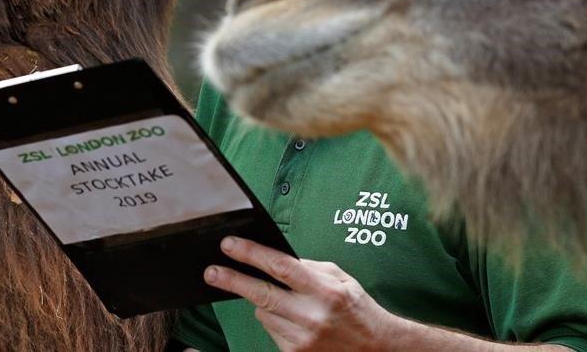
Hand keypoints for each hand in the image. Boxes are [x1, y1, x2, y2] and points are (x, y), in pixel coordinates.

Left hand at [204, 236, 394, 351]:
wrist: (375, 349)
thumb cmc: (357, 310)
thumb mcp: (340, 278)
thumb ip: (307, 269)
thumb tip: (273, 260)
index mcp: (325, 291)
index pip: (280, 267)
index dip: (251, 254)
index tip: (230, 245)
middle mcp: (311, 316)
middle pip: (260, 294)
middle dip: (232, 280)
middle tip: (211, 271)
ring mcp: (302, 339)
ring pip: (262, 313)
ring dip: (264, 302)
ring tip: (287, 302)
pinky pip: (271, 330)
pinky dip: (274, 321)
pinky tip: (294, 320)